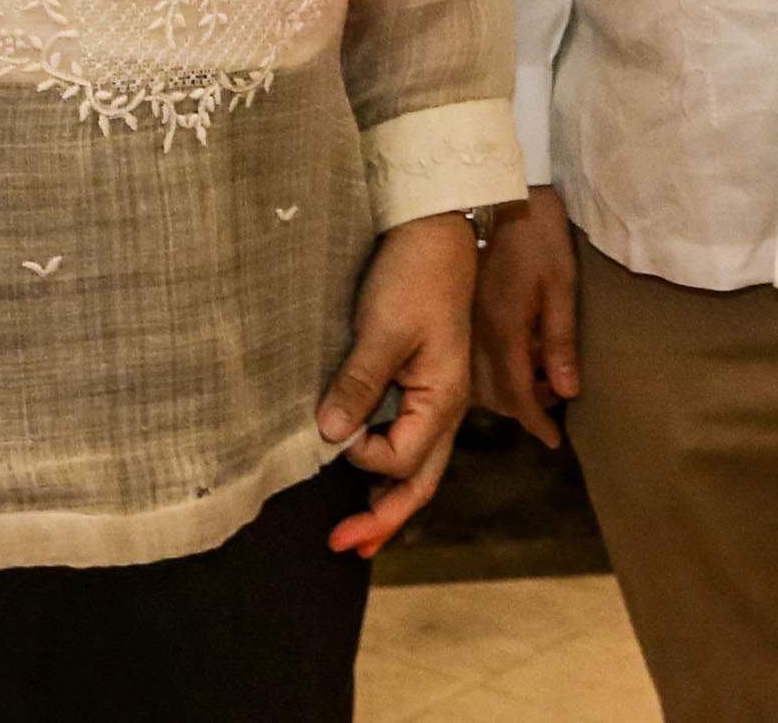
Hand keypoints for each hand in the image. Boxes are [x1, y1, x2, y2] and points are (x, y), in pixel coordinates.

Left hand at [321, 211, 479, 557]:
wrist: (436, 228)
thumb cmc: (416, 274)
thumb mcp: (384, 328)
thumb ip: (360, 383)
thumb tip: (331, 436)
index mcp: (445, 398)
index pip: (403, 460)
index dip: (363, 460)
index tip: (331, 435)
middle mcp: (446, 406)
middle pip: (421, 481)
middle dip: (383, 519)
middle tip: (343, 548)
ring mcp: (436, 395)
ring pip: (416, 465)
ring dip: (385, 498)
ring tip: (354, 528)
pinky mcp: (420, 380)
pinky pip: (407, 437)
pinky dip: (385, 464)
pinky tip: (362, 468)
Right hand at [468, 186, 579, 447]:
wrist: (488, 193)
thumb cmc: (536, 235)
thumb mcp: (560, 285)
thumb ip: (560, 341)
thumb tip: (566, 391)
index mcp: (505, 332)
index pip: (517, 396)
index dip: (536, 422)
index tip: (552, 440)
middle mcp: (475, 338)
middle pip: (494, 396)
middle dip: (523, 407)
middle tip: (552, 400)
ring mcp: (461, 327)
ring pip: (475, 383)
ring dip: (504, 392)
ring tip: (533, 380)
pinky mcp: (455, 315)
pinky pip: (465, 362)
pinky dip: (487, 373)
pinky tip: (507, 357)